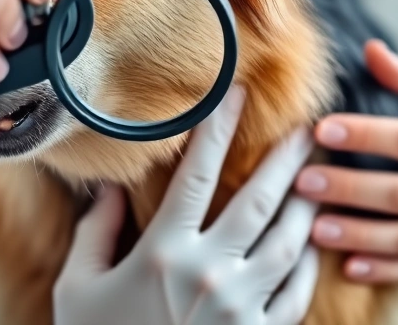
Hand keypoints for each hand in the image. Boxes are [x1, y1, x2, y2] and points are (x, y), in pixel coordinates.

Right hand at [55, 87, 319, 324]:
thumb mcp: (78, 288)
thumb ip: (94, 232)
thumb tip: (109, 189)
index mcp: (163, 254)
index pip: (197, 174)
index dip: (218, 128)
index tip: (236, 94)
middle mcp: (209, 275)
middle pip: (259, 201)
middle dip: (288, 158)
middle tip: (309, 127)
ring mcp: (240, 310)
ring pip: (288, 243)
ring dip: (307, 205)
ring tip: (319, 178)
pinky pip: (296, 293)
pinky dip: (307, 263)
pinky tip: (309, 242)